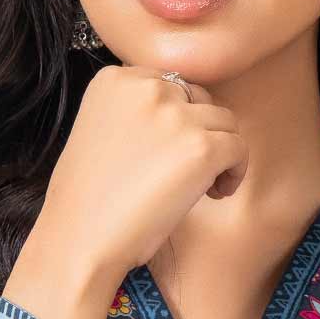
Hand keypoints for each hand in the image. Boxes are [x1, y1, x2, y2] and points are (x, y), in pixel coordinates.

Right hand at [1, 65, 248, 318]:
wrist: (80, 239)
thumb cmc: (88, 202)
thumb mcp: (98, 131)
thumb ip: (135, 113)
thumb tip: (183, 119)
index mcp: (116, 79)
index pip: (170, 85)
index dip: (177, 122)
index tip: (167, 155)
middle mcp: (147, 87)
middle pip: (199, 99)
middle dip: (199, 133)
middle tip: (185, 174)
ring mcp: (176, 115)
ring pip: (225, 123)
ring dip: (220, 153)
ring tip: (201, 187)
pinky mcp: (201, 147)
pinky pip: (239, 149)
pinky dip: (234, 173)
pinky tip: (213, 195)